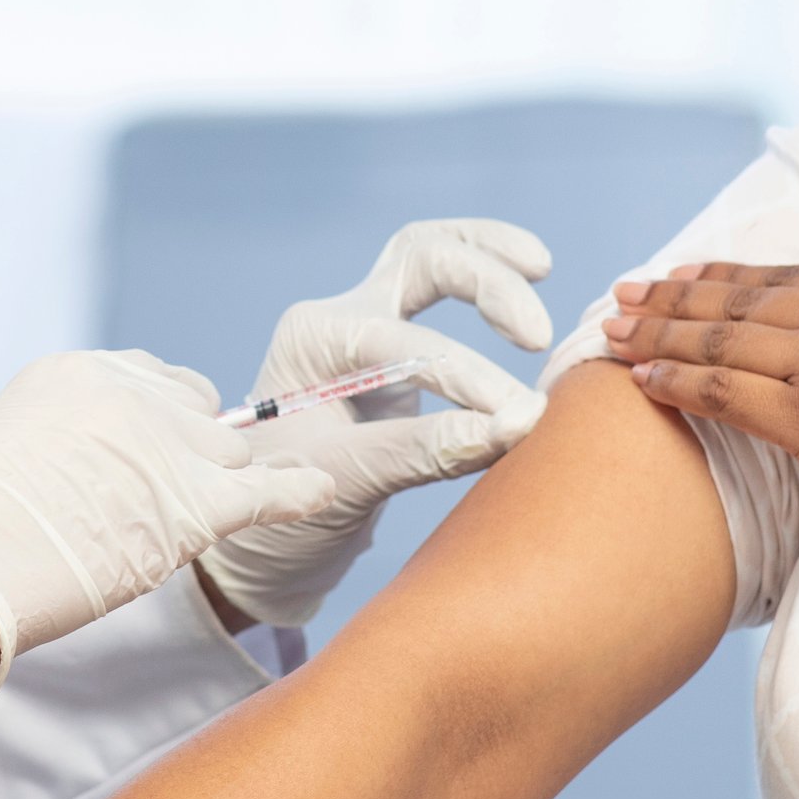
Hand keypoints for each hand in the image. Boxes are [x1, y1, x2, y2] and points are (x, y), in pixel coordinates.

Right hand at [0, 351, 335, 694]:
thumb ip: (16, 442)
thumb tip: (11, 462)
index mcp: (76, 375)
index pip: (154, 383)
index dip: (161, 425)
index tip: (149, 457)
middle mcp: (128, 396)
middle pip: (199, 416)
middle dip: (193, 456)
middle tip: (167, 502)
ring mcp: (163, 446)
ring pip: (228, 458)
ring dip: (220, 490)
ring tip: (205, 523)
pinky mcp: (190, 506)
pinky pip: (265, 492)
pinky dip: (294, 493)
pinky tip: (319, 491)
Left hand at [199, 219, 555, 624]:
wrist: (256, 546)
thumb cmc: (279, 518)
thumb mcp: (343, 483)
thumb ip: (422, 450)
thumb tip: (514, 425)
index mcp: (312, 341)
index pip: (407, 343)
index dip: (470, 378)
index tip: (520, 419)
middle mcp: (337, 319)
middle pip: (419, 261)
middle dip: (485, 284)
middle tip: (536, 335)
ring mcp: (365, 328)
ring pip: (427, 255)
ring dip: (486, 253)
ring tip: (541, 266)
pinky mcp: (394, 352)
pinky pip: (440, 289)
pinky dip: (484, 276)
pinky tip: (530, 282)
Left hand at [598, 260, 798, 563]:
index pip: (782, 276)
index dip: (723, 276)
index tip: (682, 275)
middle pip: (738, 301)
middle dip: (672, 298)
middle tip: (624, 292)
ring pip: (720, 343)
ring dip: (656, 335)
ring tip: (612, 331)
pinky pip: (723, 395)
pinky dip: (674, 383)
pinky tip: (639, 379)